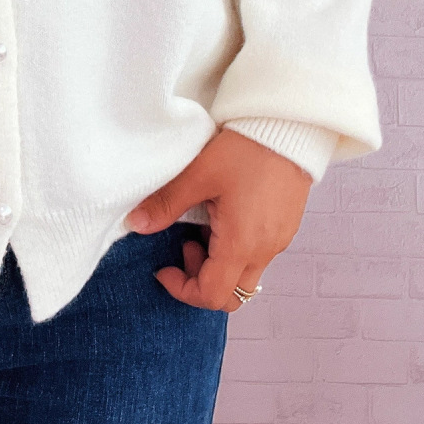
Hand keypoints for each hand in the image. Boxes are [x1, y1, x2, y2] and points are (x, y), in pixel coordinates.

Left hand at [124, 128, 312, 312]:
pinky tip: (223, 215)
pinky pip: (257, 255)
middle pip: (232, 295)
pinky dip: (234, 249)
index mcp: (242, 244)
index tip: (164, 267)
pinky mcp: (284, 228)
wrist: (287, 128)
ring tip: (202, 224)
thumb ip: (166, 204)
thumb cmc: (245, 151)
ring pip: (244, 275)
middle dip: (200, 279)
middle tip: (184, 244)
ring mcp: (278, 241)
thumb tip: (136, 224)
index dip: (182, 289)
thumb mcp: (198, 175)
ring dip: (217, 263)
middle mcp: (265, 251)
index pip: (212, 295)